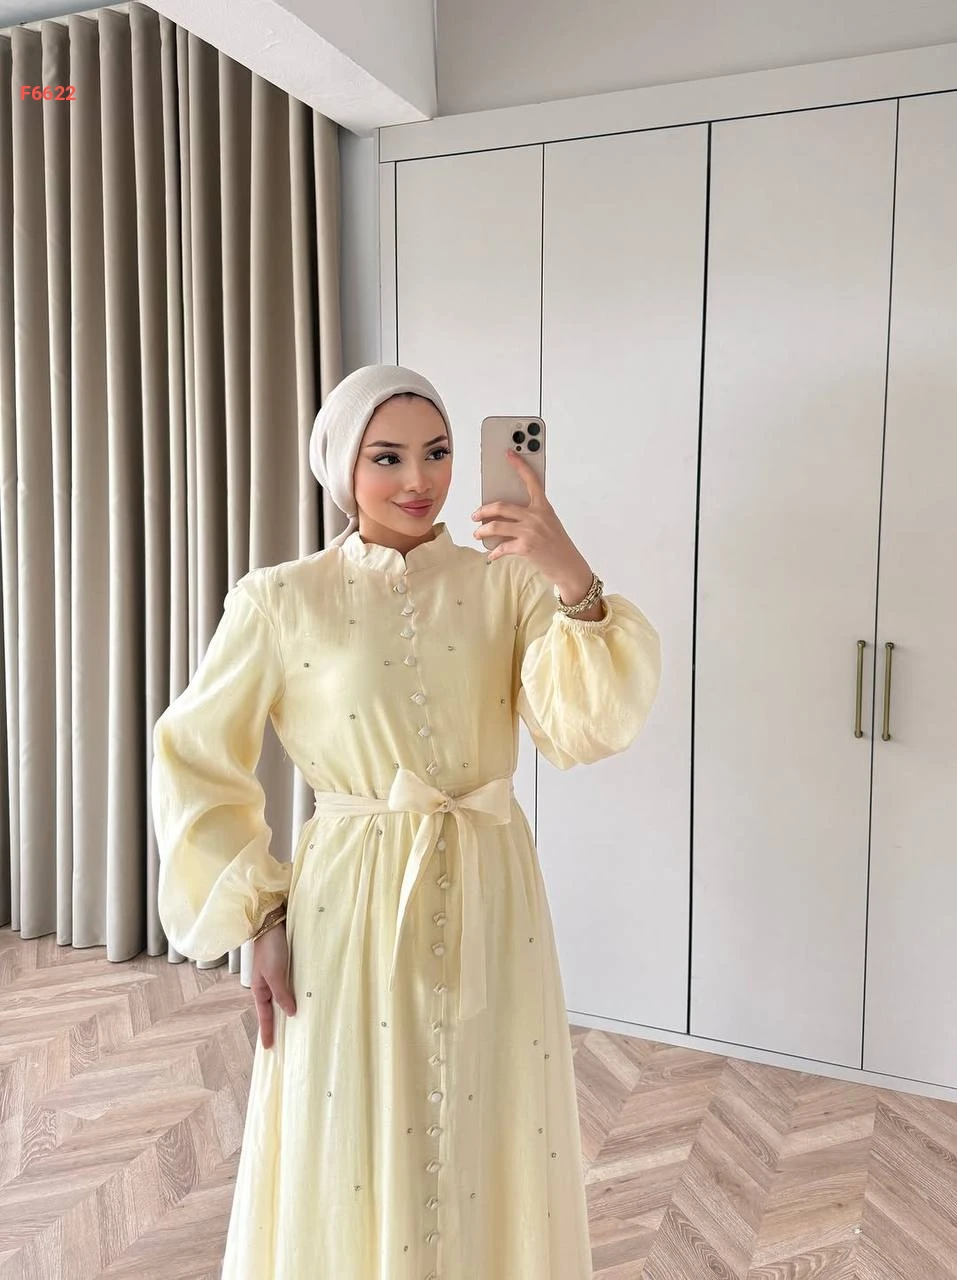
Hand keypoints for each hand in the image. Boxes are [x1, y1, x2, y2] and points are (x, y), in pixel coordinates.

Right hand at [252, 922, 295, 1049]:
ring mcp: (277, 975)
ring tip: (297, 1024)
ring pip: (283, 996)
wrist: (272, 921)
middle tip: (284, 1040)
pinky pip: (291, 984)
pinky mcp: (286, 965)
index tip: (268, 1048)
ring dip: (288, 1008)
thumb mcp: (275, 974)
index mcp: (260, 989)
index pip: (265, 1015)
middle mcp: (267, 984)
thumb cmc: (271, 948)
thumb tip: (289, 1013)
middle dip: (277, 1022)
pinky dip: (295, 994)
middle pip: (273, 1008)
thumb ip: (282, 993)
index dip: (267, 1031)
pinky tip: (304, 998)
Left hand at [471, 449, 593, 598]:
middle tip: (476, 515)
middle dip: (484, 510)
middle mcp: (536, 516)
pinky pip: (502, 547)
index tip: (509, 454)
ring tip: (478, 534)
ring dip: (482, 530)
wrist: (568, 566)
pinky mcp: (526, 547)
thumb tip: (503, 515)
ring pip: (496, 525)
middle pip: (502, 506)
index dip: (519, 465)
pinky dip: (493, 551)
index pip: (531, 480)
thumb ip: (531, 514)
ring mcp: (531, 531)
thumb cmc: (557, 544)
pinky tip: (491, 554)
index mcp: (543, 506)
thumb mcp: (548, 523)